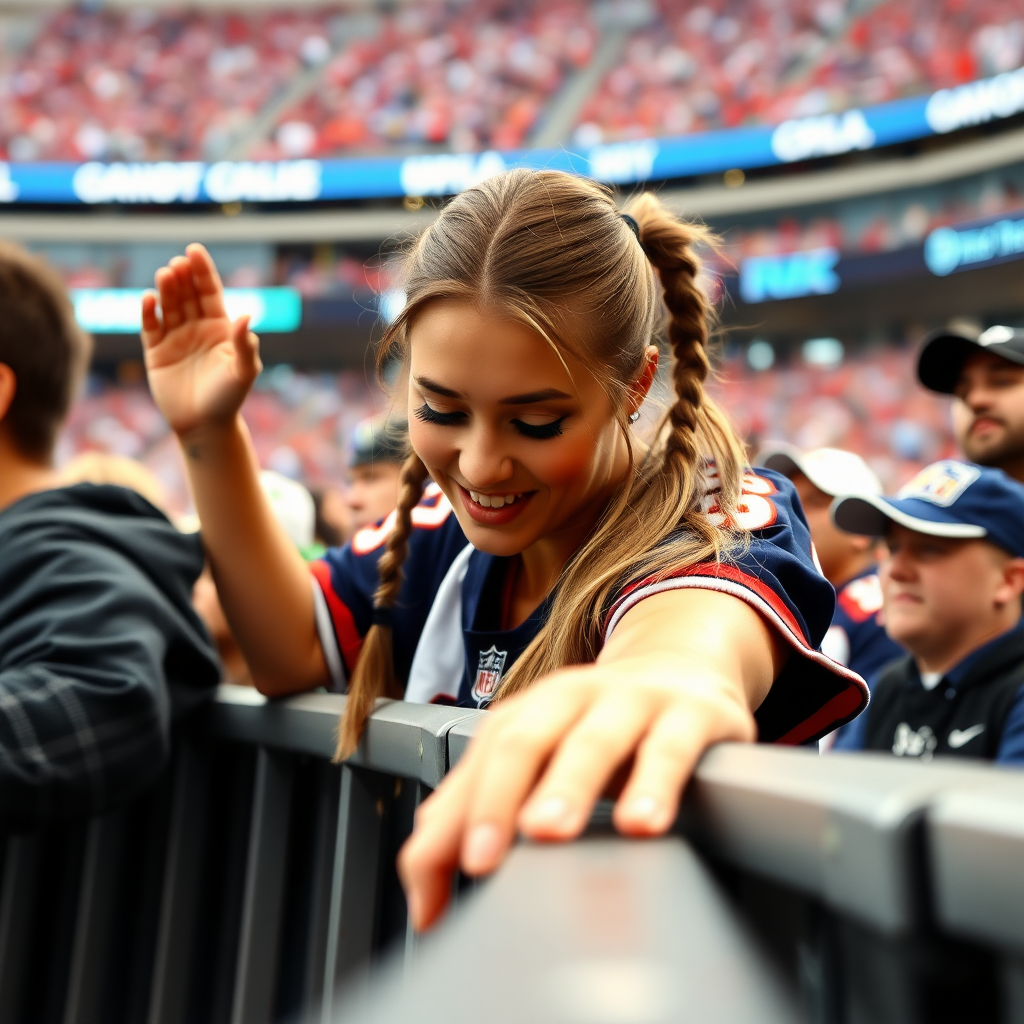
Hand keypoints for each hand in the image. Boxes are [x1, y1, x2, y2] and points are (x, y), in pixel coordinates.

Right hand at [141, 243, 261, 438]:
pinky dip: (148, 313)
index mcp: (220, 327)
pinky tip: (149, 300)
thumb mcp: (243, 371)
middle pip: (187, 294)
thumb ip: (245, 345)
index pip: (209, 291)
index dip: (202, 271)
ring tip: (165, 274)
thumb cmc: (229, 398)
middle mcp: (196, 328)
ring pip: (168, 306)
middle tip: (178, 264)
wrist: (205, 426)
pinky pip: (150, 327)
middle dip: (183, 277)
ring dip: (166, 289)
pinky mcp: (155, 352)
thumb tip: (246, 317)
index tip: (194, 251)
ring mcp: (175, 338)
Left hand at [397, 660, 755, 930]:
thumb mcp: (540, 758)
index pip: (473, 768)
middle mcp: (571, 699)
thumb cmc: (601, 727)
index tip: (434, 896)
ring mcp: (631, 702)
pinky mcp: (691, 714)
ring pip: (594, 740)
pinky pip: (671, 747)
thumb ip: (480, 810)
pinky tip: (643, 822)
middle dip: (495, 799)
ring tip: (547, 831)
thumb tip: (426, 888)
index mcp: (528, 712)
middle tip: (481, 858)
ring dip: (567, 785)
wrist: (683, 670)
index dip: (449, 828)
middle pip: (522, 741)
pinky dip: (654, 784)